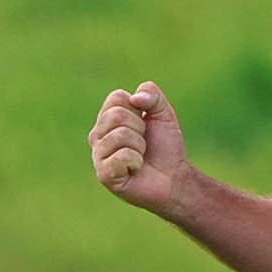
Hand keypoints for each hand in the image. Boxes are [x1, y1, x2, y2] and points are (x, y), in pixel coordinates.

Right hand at [88, 81, 189, 215]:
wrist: (173, 178)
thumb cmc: (165, 147)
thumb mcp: (163, 114)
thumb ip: (152, 94)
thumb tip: (135, 98)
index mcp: (107, 118)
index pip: (116, 97)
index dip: (139, 108)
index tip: (144, 123)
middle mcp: (97, 135)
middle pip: (116, 115)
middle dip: (140, 128)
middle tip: (144, 143)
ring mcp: (98, 155)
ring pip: (120, 135)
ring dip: (140, 146)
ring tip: (140, 156)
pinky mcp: (104, 174)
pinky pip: (122, 156)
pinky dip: (137, 161)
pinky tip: (135, 169)